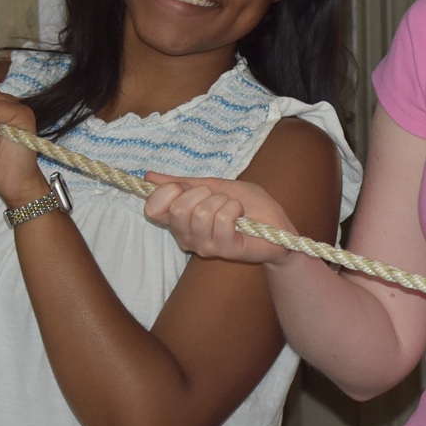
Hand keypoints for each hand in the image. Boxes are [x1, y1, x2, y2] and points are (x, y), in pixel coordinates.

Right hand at [143, 173, 294, 263]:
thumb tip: (149, 176)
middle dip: (202, 193)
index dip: (168, 191)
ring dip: (222, 201)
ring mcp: (204, 245)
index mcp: (179, 221)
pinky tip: (241, 216)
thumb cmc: (247, 205)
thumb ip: (184, 184)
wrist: (276, 224)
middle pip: (177, 208)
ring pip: (201, 213)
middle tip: (218, 198)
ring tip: (233, 208)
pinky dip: (235, 208)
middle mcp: (186, 236)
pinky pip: (222, 220)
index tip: (186, 187)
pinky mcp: (224, 249)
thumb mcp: (214, 186)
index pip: (153, 208)